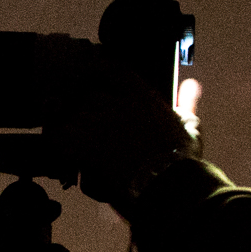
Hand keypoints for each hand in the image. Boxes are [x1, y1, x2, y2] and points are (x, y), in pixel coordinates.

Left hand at [46, 67, 201, 209]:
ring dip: (75, 127)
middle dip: (89, 109)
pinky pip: (57, 135)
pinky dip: (59, 142)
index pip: (112, 69)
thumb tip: (193, 86)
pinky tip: (66, 150)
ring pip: (73, 114)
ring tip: (82, 143)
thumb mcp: (190, 125)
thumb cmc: (180, 157)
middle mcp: (113, 100)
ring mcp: (93, 119)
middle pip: (89, 95)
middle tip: (94, 127)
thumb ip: (188, 101)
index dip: (101, 72)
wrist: (163, 181)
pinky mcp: (79, 142)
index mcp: (139, 93)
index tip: (97, 79)